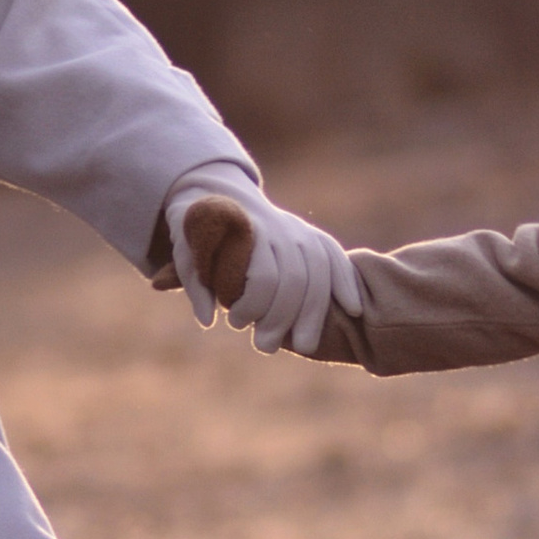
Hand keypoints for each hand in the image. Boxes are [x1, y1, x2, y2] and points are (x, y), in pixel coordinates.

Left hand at [168, 181, 355, 356]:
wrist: (214, 191)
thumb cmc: (196, 230)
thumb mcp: (185, 251)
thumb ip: (194, 282)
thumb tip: (208, 320)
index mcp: (247, 230)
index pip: (264, 276)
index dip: (252, 305)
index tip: (236, 322)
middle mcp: (279, 227)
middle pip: (296, 278)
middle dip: (285, 318)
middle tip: (266, 347)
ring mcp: (298, 229)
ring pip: (320, 270)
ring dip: (316, 312)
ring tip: (307, 347)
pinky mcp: (309, 234)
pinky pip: (335, 255)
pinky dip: (346, 281)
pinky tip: (353, 308)